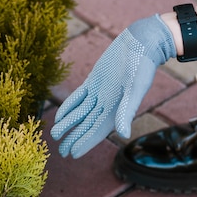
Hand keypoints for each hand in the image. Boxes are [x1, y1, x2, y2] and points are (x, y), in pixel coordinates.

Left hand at [50, 15, 176, 157]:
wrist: (141, 42)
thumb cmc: (142, 66)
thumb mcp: (135, 89)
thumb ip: (127, 111)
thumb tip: (123, 135)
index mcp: (117, 110)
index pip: (97, 131)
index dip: (84, 143)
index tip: (72, 154)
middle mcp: (107, 104)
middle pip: (86, 125)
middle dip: (74, 138)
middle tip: (61, 152)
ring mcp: (99, 93)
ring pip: (80, 113)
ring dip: (68, 124)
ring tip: (55, 135)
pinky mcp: (94, 81)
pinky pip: (78, 97)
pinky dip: (68, 106)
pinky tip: (59, 116)